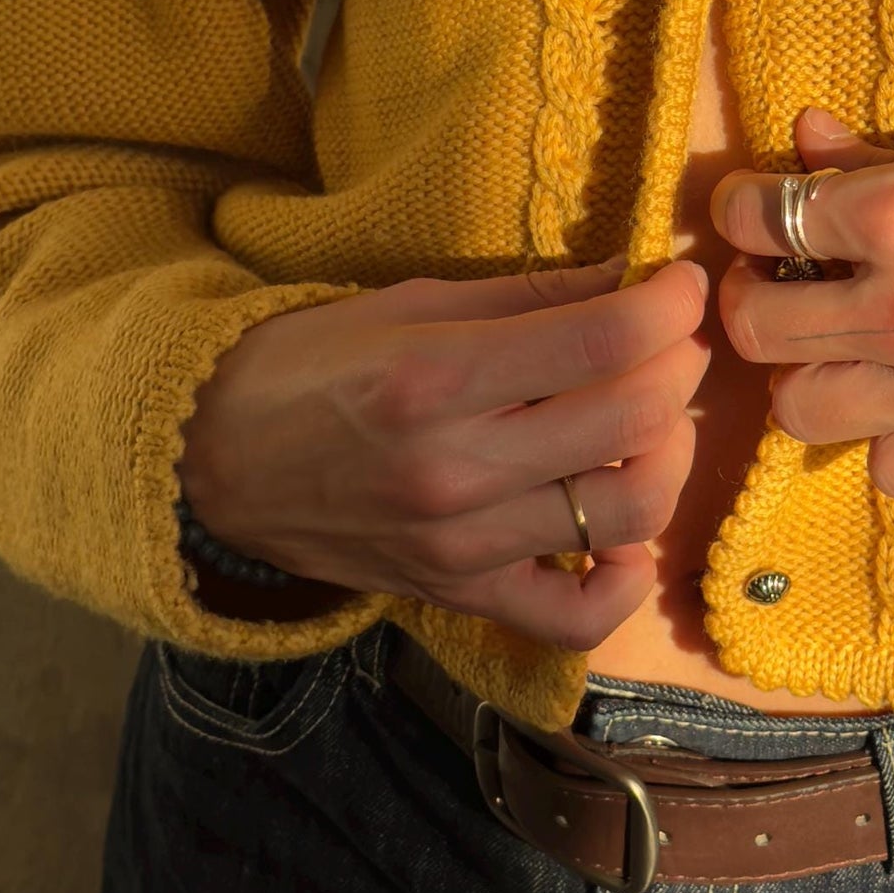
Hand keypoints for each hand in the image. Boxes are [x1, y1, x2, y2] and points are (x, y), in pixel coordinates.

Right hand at [176, 258, 709, 649]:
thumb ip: (528, 295)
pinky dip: (622, 584)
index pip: (603, 340)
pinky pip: (572, 616)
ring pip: (627, 511)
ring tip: (655, 420)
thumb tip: (631, 277)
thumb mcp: (409, 304)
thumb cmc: (308, 365)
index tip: (682, 285)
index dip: (668, 305)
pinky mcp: (459, 594)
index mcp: (437, 375)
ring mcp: (461, 544)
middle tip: (674, 340)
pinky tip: (625, 538)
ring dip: (669, 456)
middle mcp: (455, 467)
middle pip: (631, 418)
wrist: (212, 460)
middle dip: (679, 365)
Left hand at [710, 107, 893, 498]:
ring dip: (810, 375)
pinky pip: (888, 470)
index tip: (755, 212)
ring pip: (802, 410)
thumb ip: (879, 161)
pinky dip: (890, 440)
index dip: (745, 212)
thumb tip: (803, 137)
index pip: (763, 220)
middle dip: (755, 298)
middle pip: (758, 328)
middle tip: (782, 284)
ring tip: (843, 348)